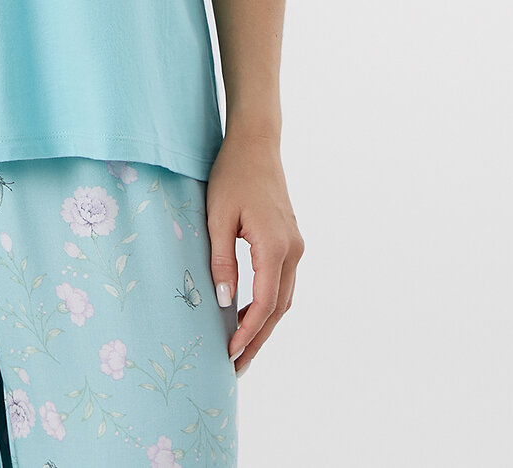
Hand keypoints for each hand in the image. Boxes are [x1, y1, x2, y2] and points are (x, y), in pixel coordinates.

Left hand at [206, 128, 304, 375]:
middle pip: (279, 309)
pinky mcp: (290, 241)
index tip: (229, 354)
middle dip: (257, 339)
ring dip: (264, 324)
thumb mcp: (217, 217)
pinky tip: (247, 313)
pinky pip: (282, 282)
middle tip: (236, 367)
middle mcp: (293, 250)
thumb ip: (221, 261)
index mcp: (275, 245)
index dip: (247, 333)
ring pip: (284, 298)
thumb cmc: (232, 175)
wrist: (255, 144)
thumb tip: (224, 303)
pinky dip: (268, 303)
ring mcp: (295, 245)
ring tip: (240, 349)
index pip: (265, 303)